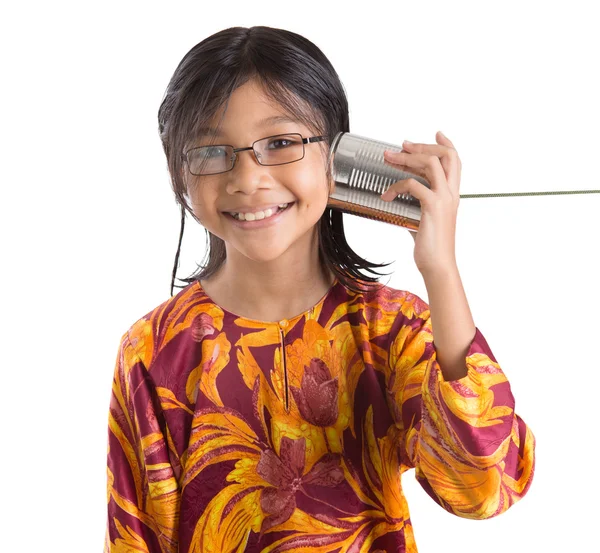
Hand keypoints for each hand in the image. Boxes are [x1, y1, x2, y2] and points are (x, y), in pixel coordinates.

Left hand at [380, 131, 461, 274]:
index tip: (436, 133)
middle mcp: (451, 193)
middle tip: (400, 146)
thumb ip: (418, 207)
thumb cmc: (431, 247)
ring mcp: (444, 198)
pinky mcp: (432, 206)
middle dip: (420, 146)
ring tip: (389, 159)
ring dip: (406, 158)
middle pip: (444, 155)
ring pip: (430, 163)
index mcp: (452, 195)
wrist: (438, 266)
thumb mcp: (424, 221)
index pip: (455, 160)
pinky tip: (385, 195)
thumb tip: (400, 200)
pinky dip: (396, 186)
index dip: (446, 143)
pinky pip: (413, 185)